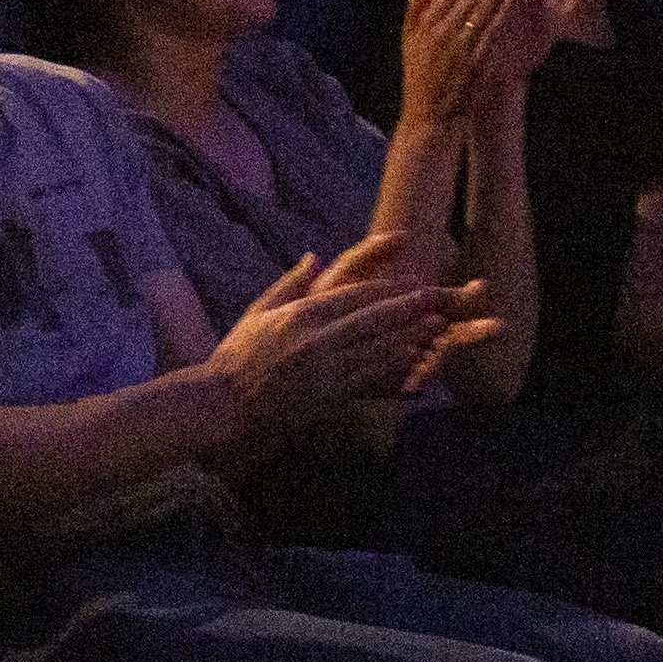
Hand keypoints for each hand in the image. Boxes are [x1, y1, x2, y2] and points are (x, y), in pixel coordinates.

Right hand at [211, 231, 459, 433]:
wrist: (225, 404)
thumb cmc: (237, 357)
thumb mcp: (258, 312)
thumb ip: (290, 283)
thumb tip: (316, 256)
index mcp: (300, 315)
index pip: (353, 297)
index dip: (386, 290)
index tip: (409, 283)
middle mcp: (317, 341)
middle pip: (373, 320)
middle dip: (407, 309)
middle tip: (435, 299)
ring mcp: (326, 371)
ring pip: (378, 350)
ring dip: (411, 338)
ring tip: (437, 328)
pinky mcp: (330, 397)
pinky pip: (370, 380)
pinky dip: (396, 370)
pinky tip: (415, 364)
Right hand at [396, 0, 533, 125]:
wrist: (429, 118)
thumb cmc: (420, 77)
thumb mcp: (409, 38)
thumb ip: (417, 4)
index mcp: (427, 20)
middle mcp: (442, 29)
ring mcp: (459, 46)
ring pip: (485, 7)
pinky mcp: (473, 61)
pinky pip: (491, 32)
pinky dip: (503, 13)